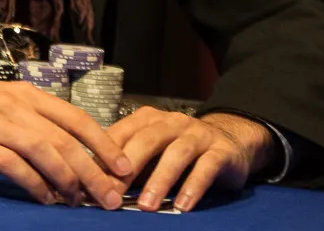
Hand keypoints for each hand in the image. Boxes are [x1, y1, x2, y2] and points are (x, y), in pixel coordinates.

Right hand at [0, 67, 133, 208]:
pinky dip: (34, 184)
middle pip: (66, 138)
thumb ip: (30, 122)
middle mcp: (15, 104)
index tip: (124, 167)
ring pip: (45, 150)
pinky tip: (44, 199)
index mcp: (26, 94)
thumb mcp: (0, 104)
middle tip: (112, 197)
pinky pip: (13, 165)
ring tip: (82, 202)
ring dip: (68, 180)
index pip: (75, 117)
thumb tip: (65, 152)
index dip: (103, 143)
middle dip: (94, 170)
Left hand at [106, 107, 275, 212]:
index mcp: (150, 119)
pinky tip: (182, 205)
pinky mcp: (220, 151)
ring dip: (160, 180)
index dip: (107, 154)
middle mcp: (172, 122)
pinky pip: (206, 167)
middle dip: (130, 165)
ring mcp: (198, 134)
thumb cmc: (180, 150)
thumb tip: (99, 186)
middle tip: (116, 192)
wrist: (229, 141)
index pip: (124, 131)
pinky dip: (193, 186)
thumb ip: (130, 165)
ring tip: (147, 206)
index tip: (94, 179)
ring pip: (177, 153)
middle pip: (148, 139)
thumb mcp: (153, 153)